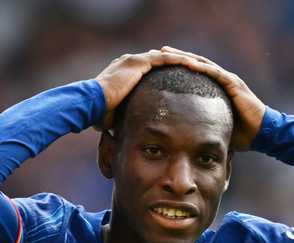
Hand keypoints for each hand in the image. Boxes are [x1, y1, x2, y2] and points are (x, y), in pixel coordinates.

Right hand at [93, 49, 207, 130]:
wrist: (90, 104)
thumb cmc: (98, 114)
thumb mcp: (115, 116)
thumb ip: (123, 119)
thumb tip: (123, 135)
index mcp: (126, 72)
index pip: (152, 69)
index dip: (169, 74)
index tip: (183, 81)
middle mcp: (131, 62)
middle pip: (162, 59)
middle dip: (180, 64)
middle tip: (198, 71)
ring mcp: (135, 60)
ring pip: (167, 56)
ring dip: (185, 60)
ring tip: (203, 66)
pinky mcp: (139, 62)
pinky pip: (166, 59)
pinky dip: (181, 61)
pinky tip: (196, 65)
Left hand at [160, 46, 266, 149]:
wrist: (261, 132)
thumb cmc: (239, 133)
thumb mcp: (214, 127)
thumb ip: (200, 126)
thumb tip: (182, 138)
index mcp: (216, 87)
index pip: (193, 73)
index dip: (176, 67)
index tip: (159, 64)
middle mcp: (221, 79)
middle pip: (195, 63)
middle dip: (176, 57)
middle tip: (158, 52)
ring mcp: (228, 79)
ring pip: (202, 63)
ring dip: (184, 57)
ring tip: (167, 53)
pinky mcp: (233, 83)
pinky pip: (214, 73)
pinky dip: (201, 67)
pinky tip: (187, 63)